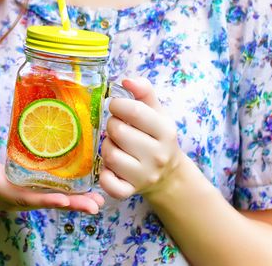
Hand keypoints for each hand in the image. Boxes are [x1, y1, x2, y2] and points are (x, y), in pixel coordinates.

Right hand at [0, 143, 104, 215]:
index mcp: (6, 192)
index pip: (27, 198)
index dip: (44, 200)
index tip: (62, 200)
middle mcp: (24, 195)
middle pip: (51, 201)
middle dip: (72, 204)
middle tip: (95, 205)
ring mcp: (34, 192)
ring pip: (62, 196)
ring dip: (82, 199)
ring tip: (103, 200)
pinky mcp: (41, 184)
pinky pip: (63, 186)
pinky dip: (80, 186)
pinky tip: (99, 182)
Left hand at [98, 78, 186, 199]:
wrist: (168, 175)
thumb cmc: (156, 138)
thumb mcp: (157, 113)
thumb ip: (144, 92)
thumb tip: (126, 80)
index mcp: (166, 131)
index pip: (135, 111)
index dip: (118, 105)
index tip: (116, 107)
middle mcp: (158, 155)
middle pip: (118, 132)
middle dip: (112, 126)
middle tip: (117, 128)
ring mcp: (144, 176)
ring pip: (110, 156)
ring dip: (106, 148)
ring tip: (115, 145)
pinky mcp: (130, 192)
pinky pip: (108, 183)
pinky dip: (104, 175)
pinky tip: (110, 167)